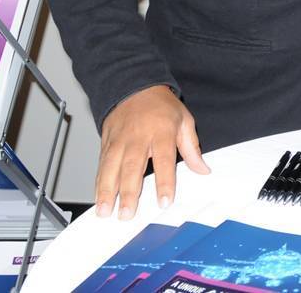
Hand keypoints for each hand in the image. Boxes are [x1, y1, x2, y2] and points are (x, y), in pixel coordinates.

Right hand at [95, 85, 209, 218]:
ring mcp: (119, 140)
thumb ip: (192, 148)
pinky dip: (98, 182)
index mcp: (161, 132)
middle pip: (133, 167)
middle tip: (127, 214)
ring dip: (107, 191)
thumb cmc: (161, 106)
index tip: (165, 202)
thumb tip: (203, 170)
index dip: (165, 182)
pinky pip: (101, 164)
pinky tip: (98, 197)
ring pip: (111, 168)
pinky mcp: (106, 142)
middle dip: (129, 193)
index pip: (164, 161)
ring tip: (105, 211)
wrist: (135, 86)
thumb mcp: (184, 120)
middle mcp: (138, 137)